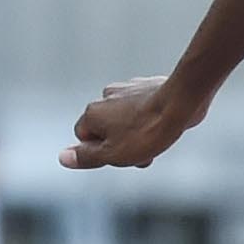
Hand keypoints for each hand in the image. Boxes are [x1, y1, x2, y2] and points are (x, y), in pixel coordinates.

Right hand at [62, 75, 202, 170]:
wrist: (180, 103)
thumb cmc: (147, 131)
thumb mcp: (113, 154)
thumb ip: (86, 157)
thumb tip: (62, 158)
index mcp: (92, 113)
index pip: (83, 137)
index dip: (100, 151)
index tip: (119, 156)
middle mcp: (104, 97)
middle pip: (105, 128)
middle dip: (121, 142)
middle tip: (141, 153)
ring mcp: (125, 89)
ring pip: (123, 117)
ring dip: (135, 130)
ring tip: (154, 138)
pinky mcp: (144, 85)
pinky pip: (140, 106)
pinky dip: (147, 115)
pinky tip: (161, 122)